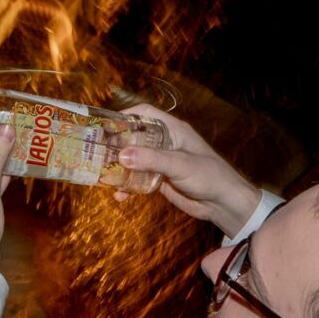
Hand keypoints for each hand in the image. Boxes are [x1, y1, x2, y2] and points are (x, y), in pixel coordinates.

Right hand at [114, 104, 264, 235]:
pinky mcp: (160, 180)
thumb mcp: (180, 164)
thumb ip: (152, 159)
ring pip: (134, 160)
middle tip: (96, 149)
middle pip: (135, 137)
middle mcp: (165, 143)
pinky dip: (128, 186)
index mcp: (172, 130)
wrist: (223, 204)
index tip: (106, 124)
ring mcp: (161, 162)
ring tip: (101, 173)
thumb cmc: (208, 175)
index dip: (126, 115)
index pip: (145, 114)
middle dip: (116, 143)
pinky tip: (119, 196)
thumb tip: (121, 156)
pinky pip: (138, 179)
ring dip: (119, 167)